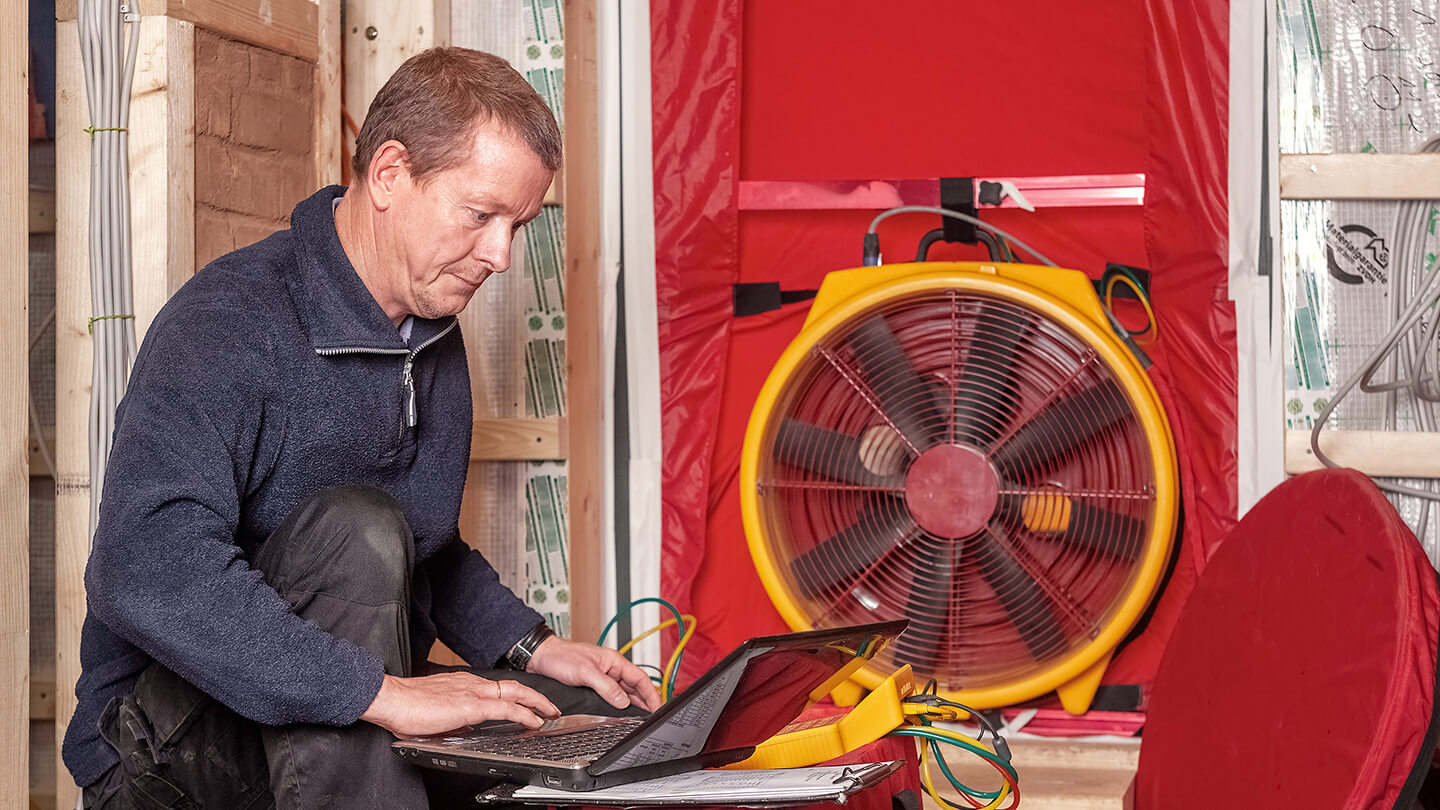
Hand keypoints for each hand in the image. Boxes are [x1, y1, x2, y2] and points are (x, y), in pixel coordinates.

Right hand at [360, 671, 559, 736]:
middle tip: (550, 707)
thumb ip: (454, 719)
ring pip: (515, 693)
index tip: (527, 704)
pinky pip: (506, 709)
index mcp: (463, 684)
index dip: (516, 696)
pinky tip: (534, 722)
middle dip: (536, 697)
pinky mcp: (471, 705)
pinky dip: (524, 715)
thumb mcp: (437, 715)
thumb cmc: (406, 707)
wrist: (392, 699)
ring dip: (536, 703)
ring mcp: (473, 692)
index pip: (497, 688)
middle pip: (513, 686)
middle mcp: (472, 684)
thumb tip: (465, 728)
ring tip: (550, 714)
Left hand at [527, 636, 662, 711]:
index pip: (640, 679)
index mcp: (614, 662)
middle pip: (635, 686)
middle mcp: (611, 668)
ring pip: (625, 691)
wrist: (542, 657)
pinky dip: (620, 704)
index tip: (658, 706)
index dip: (651, 693)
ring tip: (641, 717)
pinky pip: (613, 695)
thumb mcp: (586, 672)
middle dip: (646, 701)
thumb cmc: (561, 657)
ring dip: (634, 704)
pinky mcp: (594, 683)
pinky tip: (621, 712)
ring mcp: (603, 676)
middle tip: (653, 716)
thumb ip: (606, 687)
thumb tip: (622, 701)